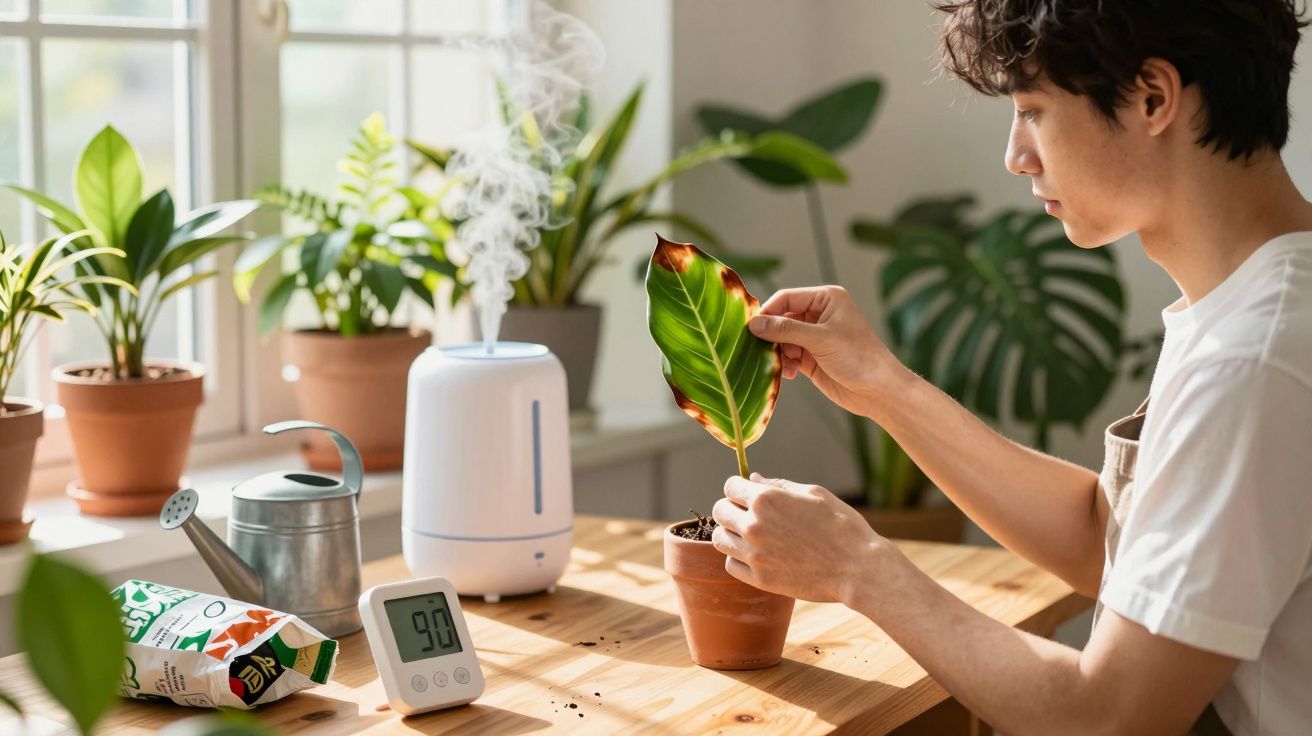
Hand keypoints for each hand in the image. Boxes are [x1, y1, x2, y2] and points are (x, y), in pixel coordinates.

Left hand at [711, 472, 895, 605]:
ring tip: (750, 535)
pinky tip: (756, 554)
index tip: (749, 495)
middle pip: (719, 511)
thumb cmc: (841, 525)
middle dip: (732, 508)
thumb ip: (778, 485)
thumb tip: (753, 479)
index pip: (730, 486)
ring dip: (731, 533)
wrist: (857, 568)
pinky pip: (730, 564)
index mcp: (766, 499)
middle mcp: (753, 525)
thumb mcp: (813, 494)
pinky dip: (738, 558)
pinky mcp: (759, 579)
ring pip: (720, 538)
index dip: (739, 488)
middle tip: (749, 515)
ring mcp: (754, 554)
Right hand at [749, 285, 902, 418]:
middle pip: (781, 319)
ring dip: (777, 352)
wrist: (878, 391)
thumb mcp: (821, 339)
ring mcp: (814, 337)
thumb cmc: (858, 357)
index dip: (769, 311)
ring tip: (782, 365)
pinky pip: (787, 356)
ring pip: (781, 339)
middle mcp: (819, 314)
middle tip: (762, 350)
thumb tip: (754, 324)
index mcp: (826, 299)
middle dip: (772, 335)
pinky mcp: (811, 357)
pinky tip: (789, 374)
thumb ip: (786, 330)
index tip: (752, 328)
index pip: (786, 298)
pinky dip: (783, 364)